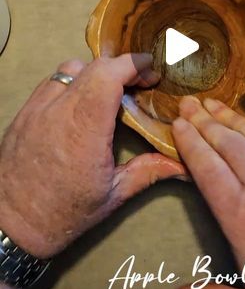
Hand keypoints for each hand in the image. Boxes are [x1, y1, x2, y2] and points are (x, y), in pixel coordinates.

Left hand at [0, 54, 183, 258]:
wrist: (11, 224)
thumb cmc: (63, 213)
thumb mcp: (113, 195)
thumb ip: (149, 171)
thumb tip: (183, 165)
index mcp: (85, 129)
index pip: (109, 74)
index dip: (134, 64)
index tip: (151, 71)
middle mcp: (59, 111)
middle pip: (94, 66)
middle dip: (121, 67)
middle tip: (138, 84)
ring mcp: (38, 108)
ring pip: (70, 68)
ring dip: (95, 73)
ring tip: (108, 93)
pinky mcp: (25, 111)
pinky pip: (52, 81)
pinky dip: (72, 82)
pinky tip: (81, 103)